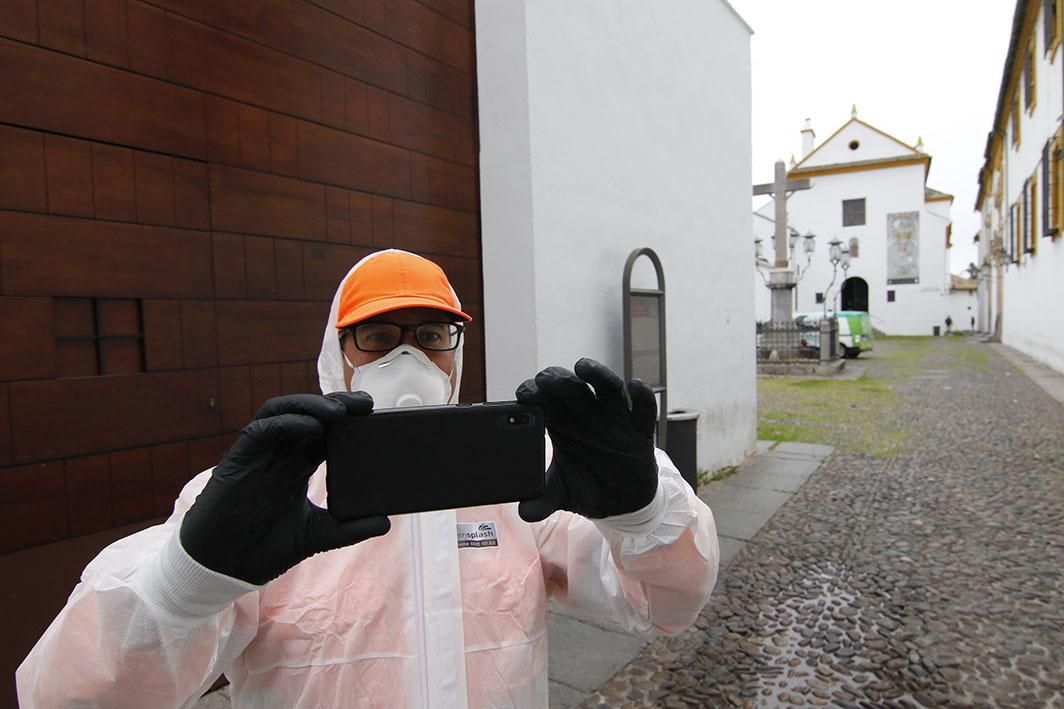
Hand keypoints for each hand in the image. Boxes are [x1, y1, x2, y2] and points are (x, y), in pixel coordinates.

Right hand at [179, 392, 389, 584]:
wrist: (221, 569)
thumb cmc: (262, 549)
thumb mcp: (316, 536)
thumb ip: (348, 528)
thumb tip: (385, 523)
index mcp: (297, 468)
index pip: (325, 433)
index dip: (348, 422)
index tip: (374, 417)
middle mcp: (279, 456)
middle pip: (309, 416)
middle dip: (337, 406)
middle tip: (365, 404)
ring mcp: (259, 456)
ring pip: (284, 413)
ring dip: (312, 406)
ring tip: (340, 411)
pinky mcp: (238, 460)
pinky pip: (261, 430)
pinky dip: (286, 423)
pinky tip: (310, 427)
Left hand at [515, 358, 658, 521]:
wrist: (623, 504)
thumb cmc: (589, 488)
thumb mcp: (563, 494)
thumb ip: (542, 499)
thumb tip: (524, 512)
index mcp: (563, 424)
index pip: (546, 402)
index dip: (535, 394)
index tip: (524, 394)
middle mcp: (588, 415)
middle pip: (573, 388)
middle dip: (559, 380)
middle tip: (545, 379)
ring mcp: (615, 418)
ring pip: (607, 387)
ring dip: (597, 374)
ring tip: (583, 367)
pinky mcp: (641, 429)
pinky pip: (644, 407)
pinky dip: (642, 395)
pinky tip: (636, 386)